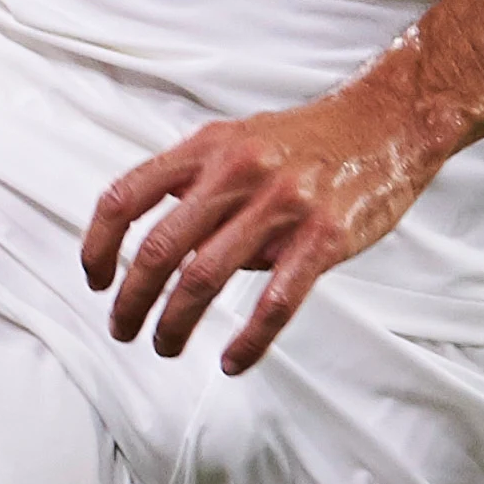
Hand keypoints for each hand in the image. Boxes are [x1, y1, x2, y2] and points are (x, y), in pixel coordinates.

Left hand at [79, 71, 444, 371]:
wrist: (387, 124)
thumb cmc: (306, 141)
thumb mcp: (236, 141)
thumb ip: (194, 186)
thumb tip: (161, 249)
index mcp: (206, 149)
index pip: (126, 197)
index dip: (98, 244)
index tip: (95, 279)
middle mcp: (236, 173)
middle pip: (158, 249)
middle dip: (130, 300)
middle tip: (123, 328)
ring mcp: (281, 206)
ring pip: (204, 279)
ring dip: (174, 323)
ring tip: (165, 345)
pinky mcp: (324, 238)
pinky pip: (275, 302)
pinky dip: (248, 341)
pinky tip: (232, 360)